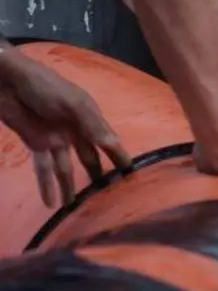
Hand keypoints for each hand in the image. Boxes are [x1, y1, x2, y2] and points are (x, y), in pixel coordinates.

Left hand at [0, 49, 131, 206]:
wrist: (8, 81)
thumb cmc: (44, 86)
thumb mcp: (72, 103)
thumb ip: (91, 124)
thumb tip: (113, 144)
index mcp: (90, 117)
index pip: (109, 141)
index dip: (120, 157)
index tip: (131, 176)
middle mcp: (76, 130)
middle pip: (90, 158)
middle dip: (98, 177)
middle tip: (107, 199)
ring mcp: (56, 139)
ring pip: (66, 168)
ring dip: (70, 187)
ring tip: (75, 209)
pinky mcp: (36, 144)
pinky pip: (44, 168)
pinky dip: (46, 185)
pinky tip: (50, 203)